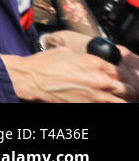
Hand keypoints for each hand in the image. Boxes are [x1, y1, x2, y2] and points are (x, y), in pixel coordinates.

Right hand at [5, 36, 138, 101]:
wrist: (31, 79)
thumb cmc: (45, 64)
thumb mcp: (67, 52)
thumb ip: (86, 58)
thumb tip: (94, 62)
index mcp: (95, 63)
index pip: (121, 71)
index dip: (121, 75)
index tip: (119, 78)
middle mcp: (99, 80)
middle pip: (128, 89)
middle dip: (127, 90)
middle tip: (123, 91)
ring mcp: (96, 97)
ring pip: (123, 102)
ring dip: (122, 100)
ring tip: (115, 99)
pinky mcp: (88, 107)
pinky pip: (108, 108)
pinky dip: (108, 105)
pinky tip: (103, 102)